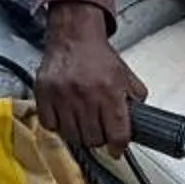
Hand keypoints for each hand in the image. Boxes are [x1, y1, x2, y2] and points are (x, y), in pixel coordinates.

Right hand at [35, 2, 145, 155]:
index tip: (116, 149)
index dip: (118, 147)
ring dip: (78, 133)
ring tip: (81, 122)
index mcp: (109, 91)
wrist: (74, 34)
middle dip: (98, 138)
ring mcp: (62, 94)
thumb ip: (136, 99)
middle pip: (93, 139)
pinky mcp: (44, 92)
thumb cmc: (98, 54)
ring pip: (72, 136)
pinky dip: (57, 125)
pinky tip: (64, 115)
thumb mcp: (126, 75)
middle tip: (98, 130)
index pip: (117, 135)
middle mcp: (86, 94)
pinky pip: (50, 125)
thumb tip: (140, 122)